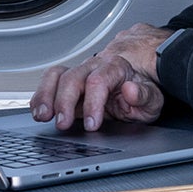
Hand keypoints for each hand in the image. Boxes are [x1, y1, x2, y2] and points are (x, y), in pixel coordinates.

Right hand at [31, 24, 172, 130]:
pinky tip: (38, 110)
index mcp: (117, 68)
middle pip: (73, 77)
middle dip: (64, 101)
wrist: (138, 88)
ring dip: (46, 96)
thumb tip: (130, 90)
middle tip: (63, 123)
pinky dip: (40, 96)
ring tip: (43, 116)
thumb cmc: (144, 94)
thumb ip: (145, 95)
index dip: (92, 103)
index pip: (99, 81)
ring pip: (57, 75)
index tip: (92, 124)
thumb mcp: (154, 99)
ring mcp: (80, 73)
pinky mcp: (69, 83)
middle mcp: (96, 67)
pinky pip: (50, 81)